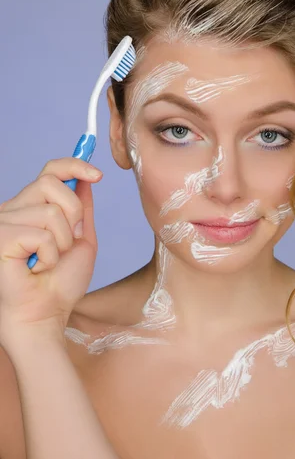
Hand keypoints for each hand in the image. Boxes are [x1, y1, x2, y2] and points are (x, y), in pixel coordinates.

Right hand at [0, 158, 102, 346]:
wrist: (46, 316)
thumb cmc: (60, 284)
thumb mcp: (81, 240)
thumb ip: (81, 208)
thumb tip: (84, 178)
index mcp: (31, 207)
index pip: (50, 170)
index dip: (74, 164)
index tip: (97, 174)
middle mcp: (14, 209)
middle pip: (51, 182)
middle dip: (72, 214)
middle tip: (67, 242)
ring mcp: (3, 222)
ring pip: (50, 211)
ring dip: (61, 242)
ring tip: (48, 261)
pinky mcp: (0, 237)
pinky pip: (39, 234)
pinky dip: (48, 255)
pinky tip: (36, 269)